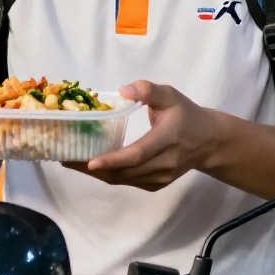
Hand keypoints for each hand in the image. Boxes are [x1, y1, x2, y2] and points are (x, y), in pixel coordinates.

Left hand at [62, 81, 217, 190]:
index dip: (114, 160)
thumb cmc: (186, 115)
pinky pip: (128, 182)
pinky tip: (91, 166)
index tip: (91, 161)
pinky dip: (108, 176)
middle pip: (125, 172)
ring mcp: (161, 177)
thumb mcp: (171, 95)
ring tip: (71, 162)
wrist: (209, 142)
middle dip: (93, 168)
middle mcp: (164, 163)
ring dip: (97, 174)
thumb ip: (148, 90)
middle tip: (65, 158)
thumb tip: (123, 91)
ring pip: (123, 180)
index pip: (138, 154)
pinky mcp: (156, 184)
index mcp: (167, 139)